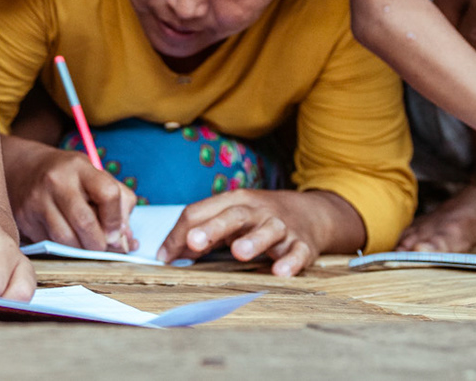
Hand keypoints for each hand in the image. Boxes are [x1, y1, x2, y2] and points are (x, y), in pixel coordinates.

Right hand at [7, 144, 136, 251]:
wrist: (24, 169)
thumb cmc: (69, 177)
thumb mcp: (95, 177)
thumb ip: (119, 205)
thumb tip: (126, 241)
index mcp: (80, 167)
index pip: (107, 194)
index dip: (116, 219)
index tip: (116, 232)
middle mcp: (56, 181)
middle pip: (85, 222)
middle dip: (99, 243)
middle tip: (102, 246)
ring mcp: (37, 199)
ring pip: (66, 238)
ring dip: (81, 250)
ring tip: (86, 244)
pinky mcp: (24, 218)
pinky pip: (49, 243)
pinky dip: (63, 248)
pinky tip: (68, 239)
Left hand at [160, 190, 335, 276]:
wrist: (310, 214)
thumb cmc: (258, 219)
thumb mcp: (229, 218)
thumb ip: (200, 234)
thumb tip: (167, 256)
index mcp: (233, 201)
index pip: (201, 211)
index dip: (180, 234)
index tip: (165, 257)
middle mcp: (257, 211)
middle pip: (234, 215)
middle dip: (213, 228)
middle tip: (194, 242)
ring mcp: (281, 227)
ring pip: (269, 230)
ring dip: (254, 241)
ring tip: (240, 253)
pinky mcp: (303, 245)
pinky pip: (298, 253)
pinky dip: (291, 262)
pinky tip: (281, 272)